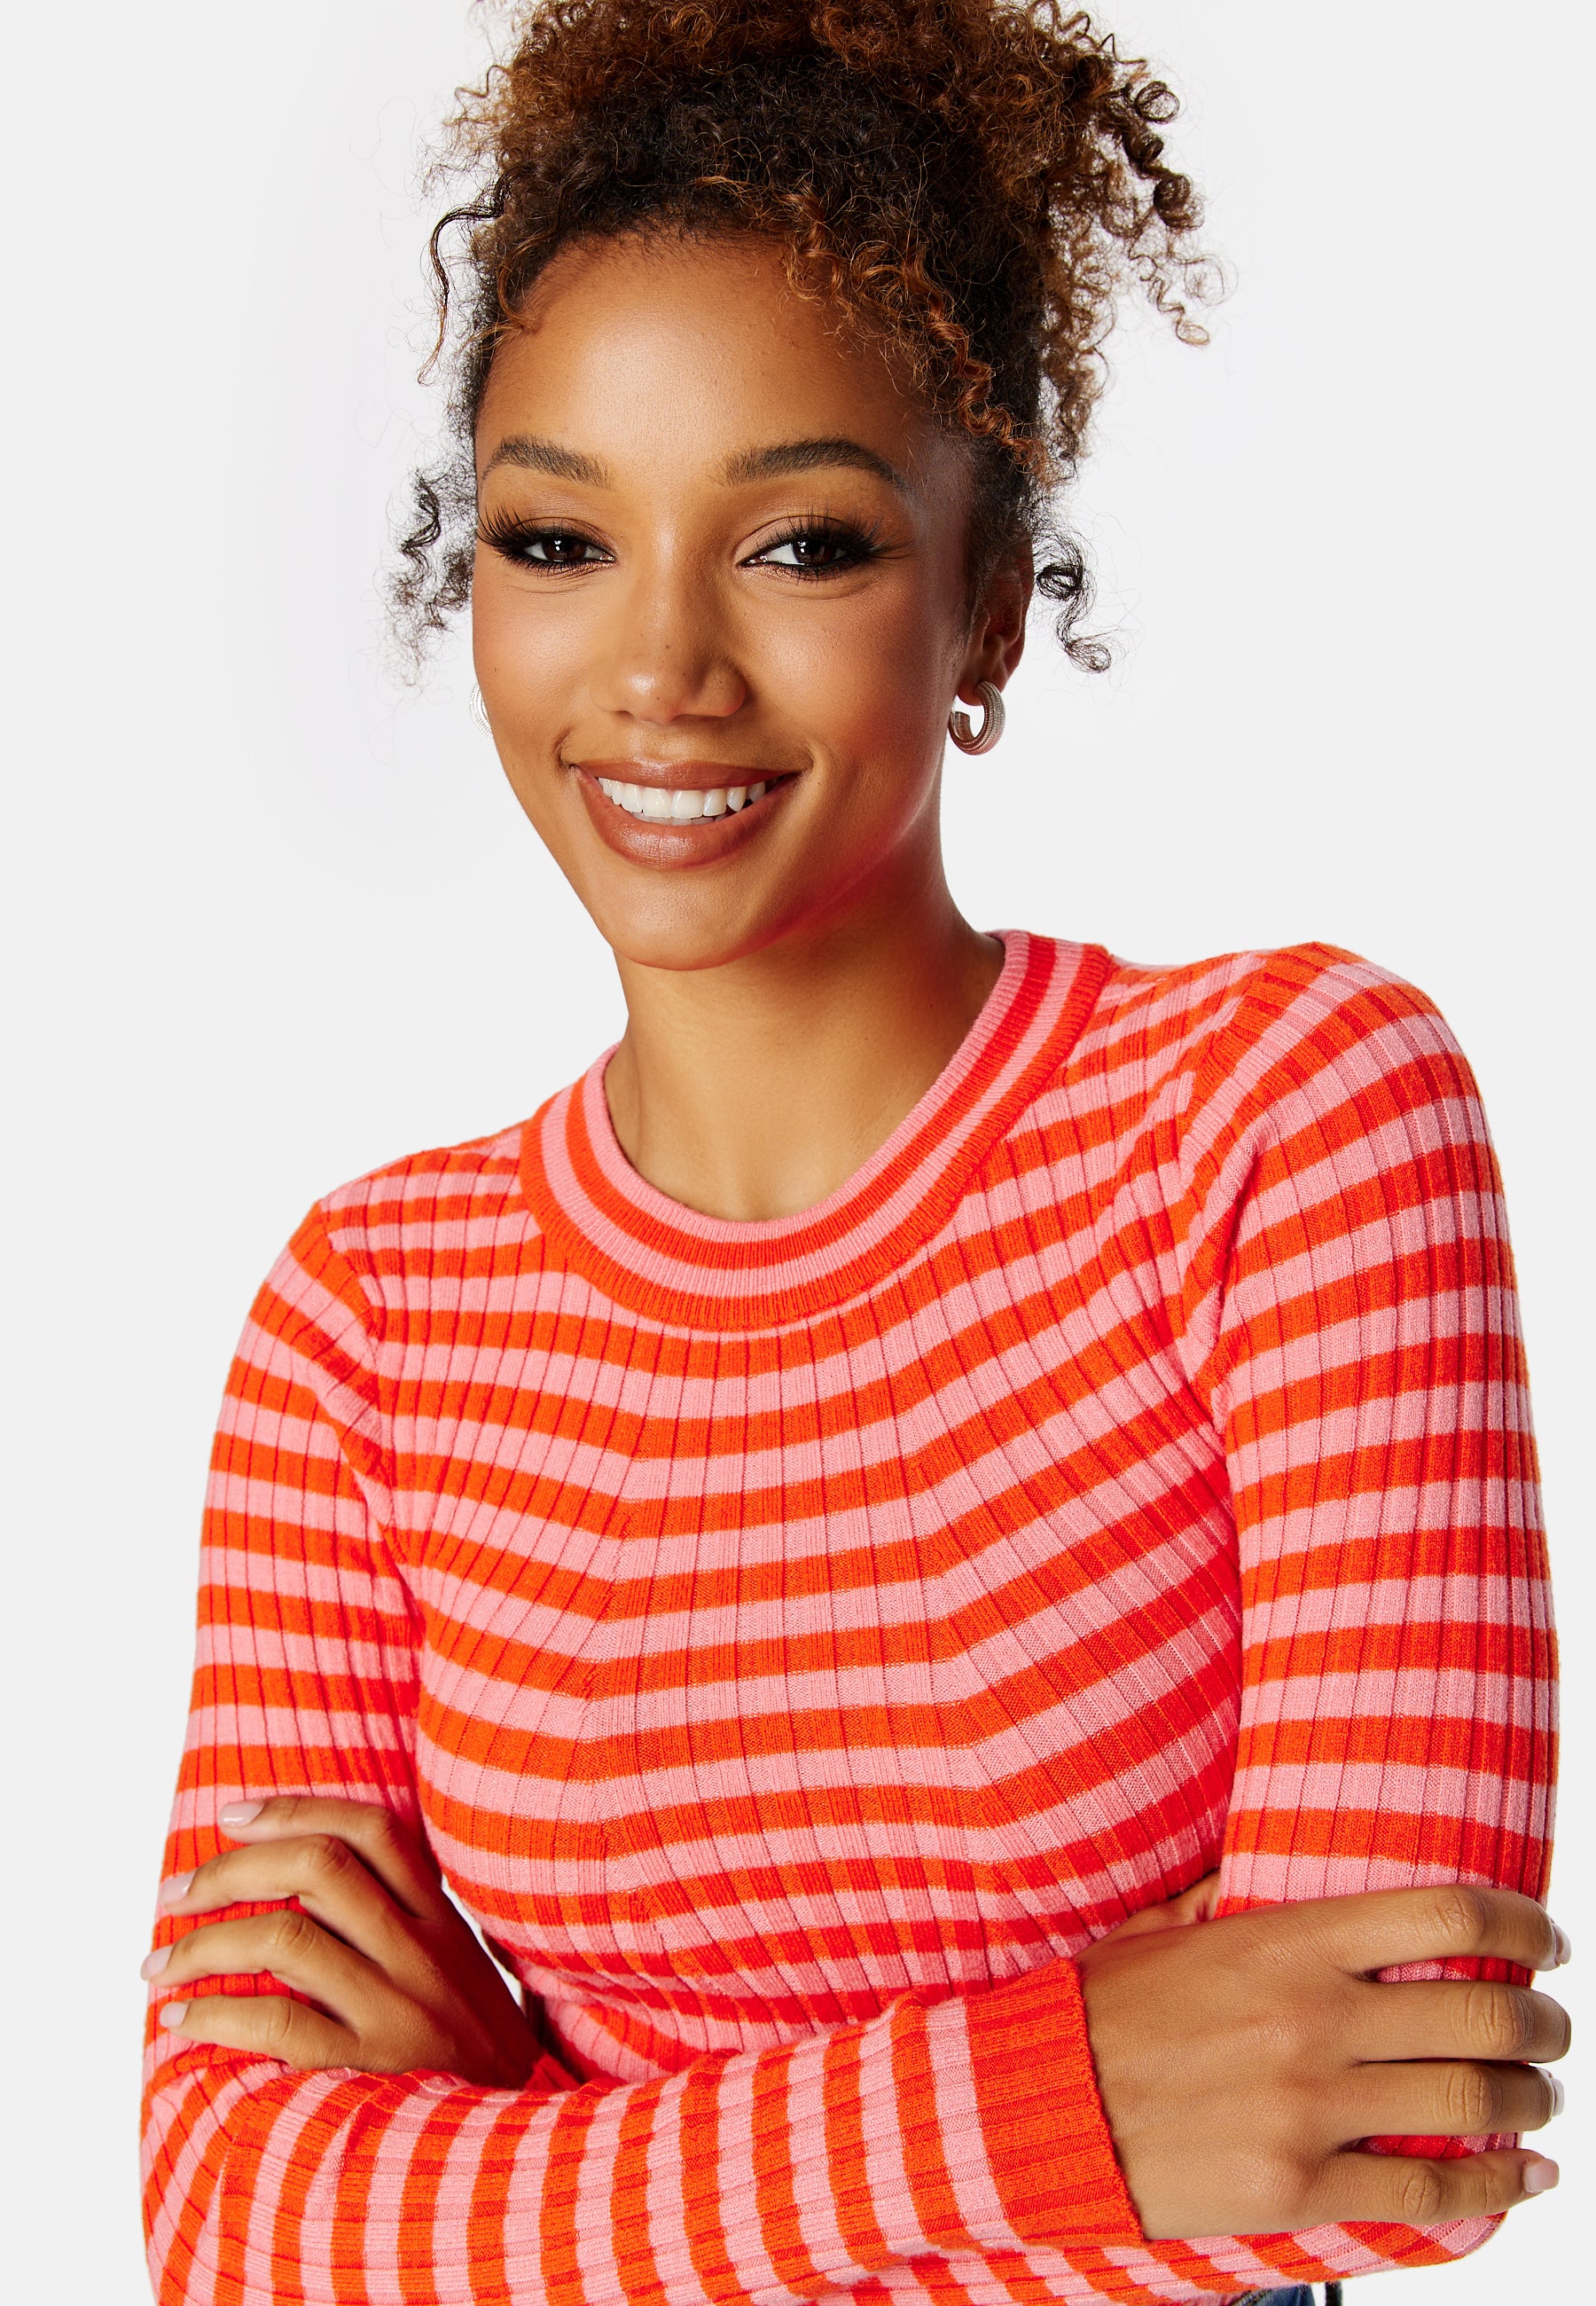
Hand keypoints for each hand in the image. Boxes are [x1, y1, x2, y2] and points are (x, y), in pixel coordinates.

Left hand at [143, 1796, 538, 2086]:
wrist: (521, 2143)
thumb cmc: (470, 2055)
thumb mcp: (458, 1972)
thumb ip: (405, 1925)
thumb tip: (306, 1883)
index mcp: (441, 1920)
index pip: (370, 1831)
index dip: (294, 1810)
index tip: (231, 1816)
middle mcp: (423, 1953)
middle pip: (318, 1867)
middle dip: (230, 1870)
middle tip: (174, 1893)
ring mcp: (398, 2009)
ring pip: (287, 1937)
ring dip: (203, 1943)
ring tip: (160, 1964)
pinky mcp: (371, 2070)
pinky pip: (279, 2021)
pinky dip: (217, 2012)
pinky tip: (183, 2018)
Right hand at [1077, 1882, 1569, 2239]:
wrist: (1043, 2104)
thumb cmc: (1100, 2010)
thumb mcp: (1166, 1927)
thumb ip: (1231, 1897)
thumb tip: (1270, 1871)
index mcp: (1285, 1941)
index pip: (1442, 1913)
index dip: (1517, 1922)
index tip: (1543, 1938)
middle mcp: (1311, 2019)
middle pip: (1479, 2012)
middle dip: (1541, 2023)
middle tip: (1552, 2027)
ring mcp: (1309, 2106)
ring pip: (1470, 2102)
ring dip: (1531, 2100)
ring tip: (1542, 2097)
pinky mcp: (1297, 2183)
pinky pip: (1427, 2190)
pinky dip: (1496, 2186)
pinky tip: (1525, 2175)